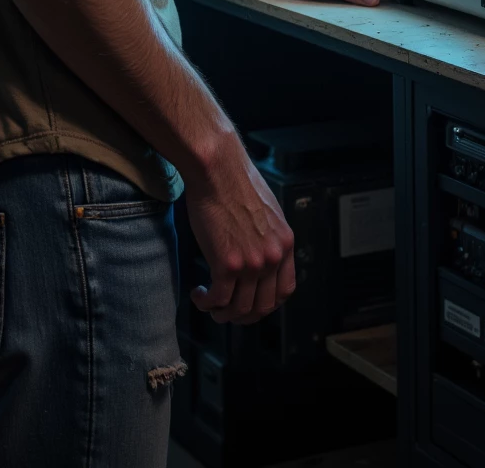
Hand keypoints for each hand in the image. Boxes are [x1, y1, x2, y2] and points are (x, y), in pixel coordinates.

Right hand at [185, 139, 295, 324]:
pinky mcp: (227, 264)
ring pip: (239, 309)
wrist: (217, 169)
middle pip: (262, 307)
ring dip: (222, 314)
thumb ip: (267, 236)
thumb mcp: (266, 211)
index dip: (266, 304)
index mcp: (285, 243)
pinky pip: (218, 300)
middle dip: (243, 316)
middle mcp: (273, 257)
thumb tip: (257, 252)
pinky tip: (199, 294)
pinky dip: (206, 303)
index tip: (250, 302)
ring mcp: (252, 263)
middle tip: (227, 311)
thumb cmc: (235, 182)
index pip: (284, 291)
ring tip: (209, 304)